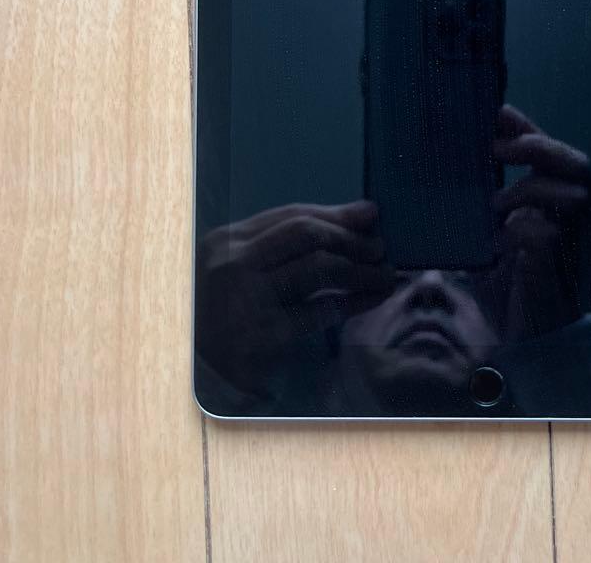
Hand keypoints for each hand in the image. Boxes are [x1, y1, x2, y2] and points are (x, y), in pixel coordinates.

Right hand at [195, 200, 392, 395]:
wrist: (206, 376)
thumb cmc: (232, 314)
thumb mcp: (250, 268)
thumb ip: (292, 243)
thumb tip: (362, 213)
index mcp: (226, 240)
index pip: (291, 215)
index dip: (336, 214)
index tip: (371, 215)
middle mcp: (232, 263)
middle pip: (306, 233)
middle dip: (350, 238)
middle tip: (380, 248)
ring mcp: (246, 298)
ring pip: (318, 267)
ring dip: (360, 269)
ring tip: (384, 274)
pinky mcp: (264, 335)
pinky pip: (322, 309)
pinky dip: (355, 301)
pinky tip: (373, 298)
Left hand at [492, 105, 590, 339]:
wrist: (522, 335)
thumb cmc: (505, 281)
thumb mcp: (485, 233)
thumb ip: (478, 203)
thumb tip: (442, 165)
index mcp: (546, 198)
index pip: (547, 150)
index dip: (526, 127)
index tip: (497, 112)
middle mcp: (564, 212)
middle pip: (576, 161)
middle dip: (539, 146)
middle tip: (499, 149)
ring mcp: (567, 236)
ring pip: (570, 192)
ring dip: (528, 189)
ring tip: (495, 204)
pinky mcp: (558, 264)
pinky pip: (547, 233)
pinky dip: (518, 232)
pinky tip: (497, 244)